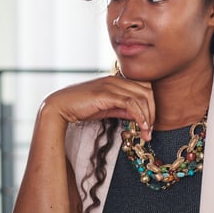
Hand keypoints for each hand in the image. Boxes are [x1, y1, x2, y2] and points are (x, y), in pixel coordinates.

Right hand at [40, 75, 154, 138]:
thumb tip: (139, 116)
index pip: (145, 87)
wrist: (60, 106)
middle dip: (153, 112)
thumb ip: (122, 109)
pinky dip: (139, 116)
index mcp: (117, 80)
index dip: (152, 105)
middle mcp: (116, 79)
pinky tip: (141, 127)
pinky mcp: (106, 93)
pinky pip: (130, 103)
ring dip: (148, 117)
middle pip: (147, 91)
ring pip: (141, 97)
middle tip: (150, 131)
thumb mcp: (107, 108)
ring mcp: (111, 85)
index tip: (150, 124)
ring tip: (146, 134)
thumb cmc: (81, 107)